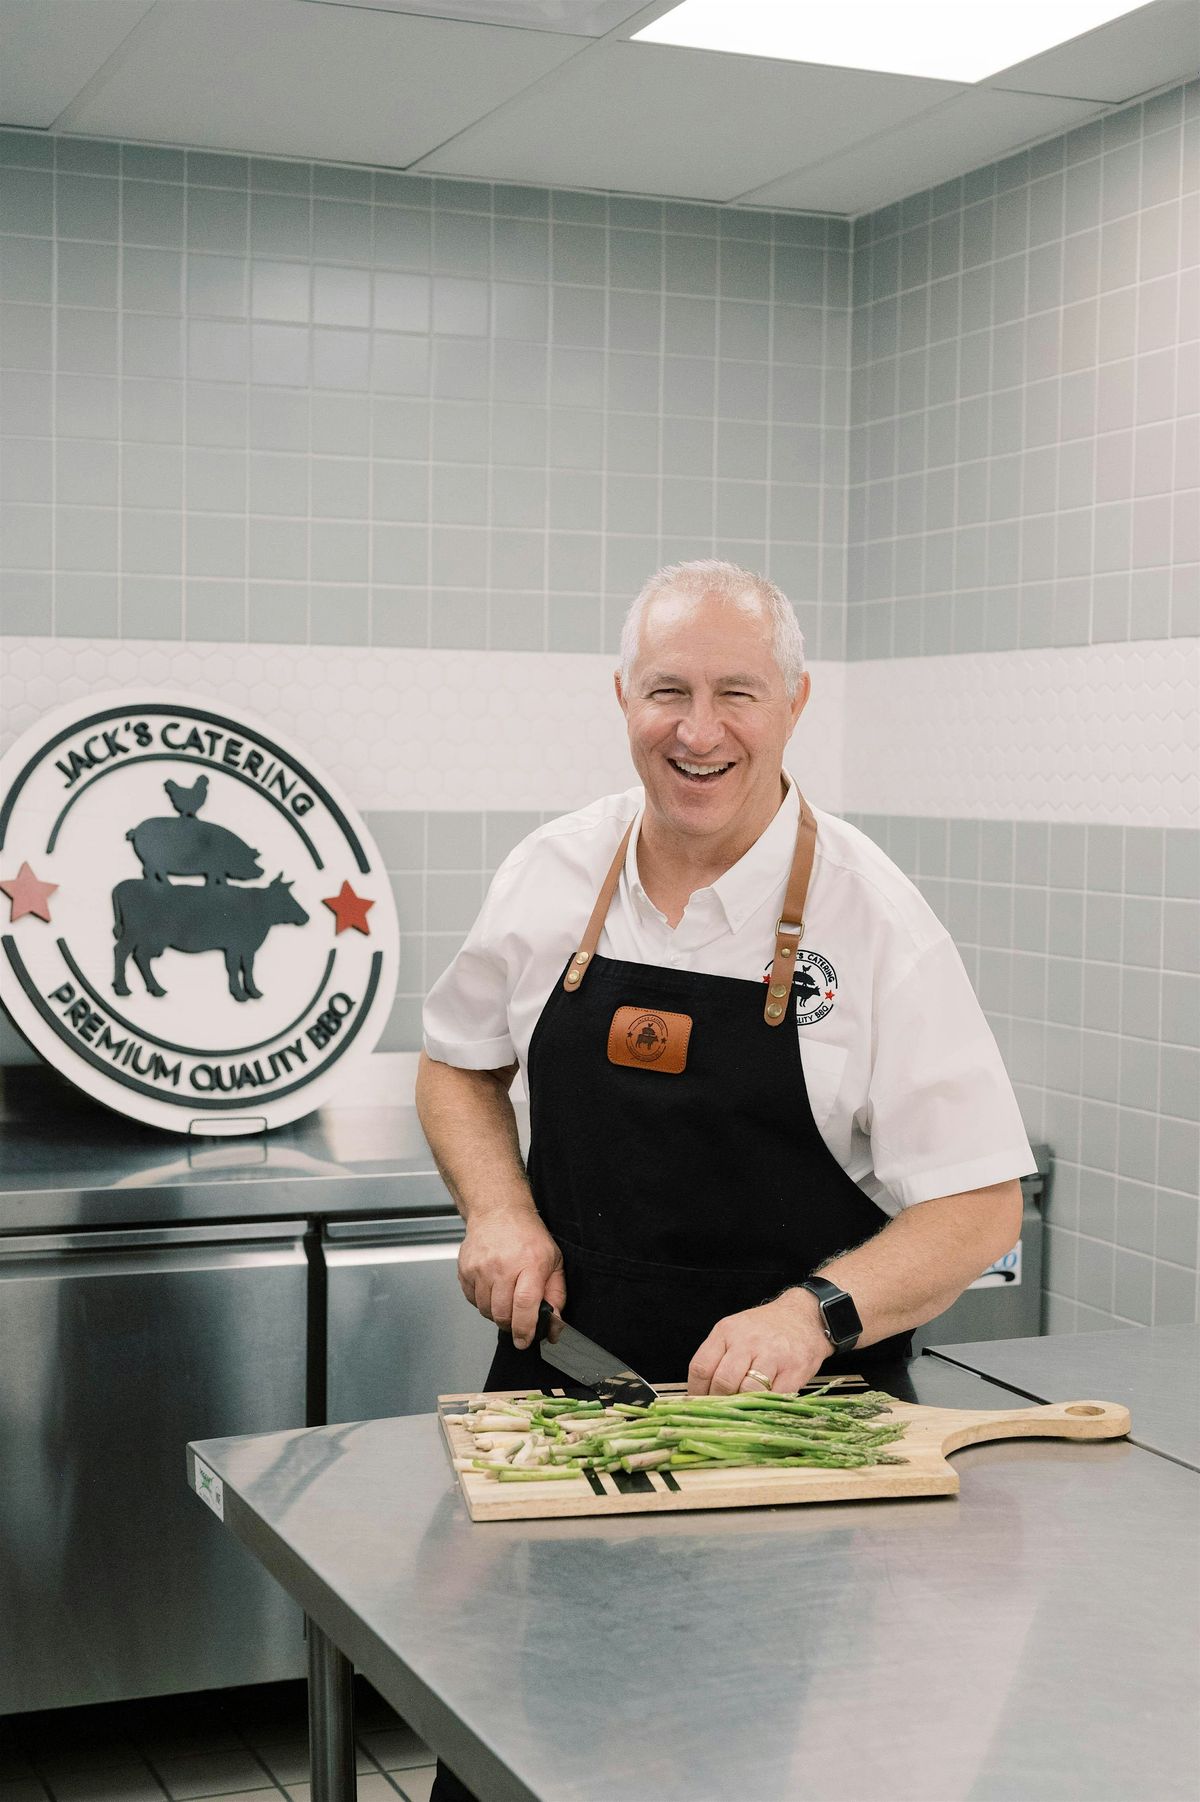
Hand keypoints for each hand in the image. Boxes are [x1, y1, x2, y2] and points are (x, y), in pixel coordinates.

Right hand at [458, 1203, 565, 1349]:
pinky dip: (482, 1302)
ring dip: (496, 1314)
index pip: (525, 1304)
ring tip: (505, 1298)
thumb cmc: (528, 1236)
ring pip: (485, 1310)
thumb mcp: (554, 1261)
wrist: (498, 1212)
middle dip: (511, 1325)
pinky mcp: (465, 1269)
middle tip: (518, 1321)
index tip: (525, 1340)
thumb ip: (556, 1295)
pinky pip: (472, 1300)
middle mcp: (502, 1265)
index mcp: (529, 1263)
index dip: (525, 1328)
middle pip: (502, 1312)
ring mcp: (480, 1267)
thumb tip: (554, 1326)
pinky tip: (492, 1288)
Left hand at [687, 1289, 829, 1395]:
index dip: (697, 1393)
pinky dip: (766, 1406)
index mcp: (726, 1331)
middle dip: (719, 1403)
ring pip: (747, 1392)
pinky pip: (774, 1397)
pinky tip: (764, 1404)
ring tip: (744, 1409)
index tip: (698, 1405)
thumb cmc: (766, 1329)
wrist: (805, 1316)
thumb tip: (700, 1395)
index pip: (701, 1367)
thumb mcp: (735, 1333)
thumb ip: (718, 1358)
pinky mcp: (794, 1369)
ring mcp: (772, 1355)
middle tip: (722, 1412)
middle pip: (722, 1382)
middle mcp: (747, 1341)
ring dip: (743, 1406)